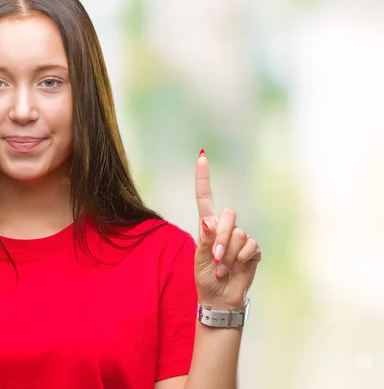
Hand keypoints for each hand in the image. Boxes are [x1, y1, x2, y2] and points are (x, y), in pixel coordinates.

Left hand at [194, 149, 261, 309]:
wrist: (220, 299)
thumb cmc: (206, 278)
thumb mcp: (200, 260)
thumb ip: (206, 241)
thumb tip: (208, 221)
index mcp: (207, 227)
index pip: (205, 198)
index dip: (203, 178)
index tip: (202, 156)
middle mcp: (225, 229)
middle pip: (229, 214)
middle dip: (222, 236)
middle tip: (217, 257)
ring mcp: (241, 239)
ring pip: (240, 233)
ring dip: (230, 253)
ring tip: (224, 268)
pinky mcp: (254, 250)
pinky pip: (251, 246)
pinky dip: (241, 259)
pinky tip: (236, 268)